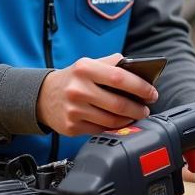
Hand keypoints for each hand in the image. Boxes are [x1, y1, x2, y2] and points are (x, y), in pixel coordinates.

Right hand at [36, 53, 157, 135]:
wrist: (43, 96)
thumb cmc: (73, 78)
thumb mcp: (88, 64)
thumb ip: (113, 64)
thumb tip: (140, 72)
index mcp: (85, 69)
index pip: (120, 78)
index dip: (140, 87)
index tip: (152, 93)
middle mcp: (78, 89)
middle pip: (118, 104)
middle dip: (138, 108)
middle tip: (146, 108)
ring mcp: (74, 110)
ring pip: (111, 121)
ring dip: (129, 119)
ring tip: (135, 115)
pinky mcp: (72, 127)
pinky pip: (101, 130)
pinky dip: (114, 128)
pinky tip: (119, 122)